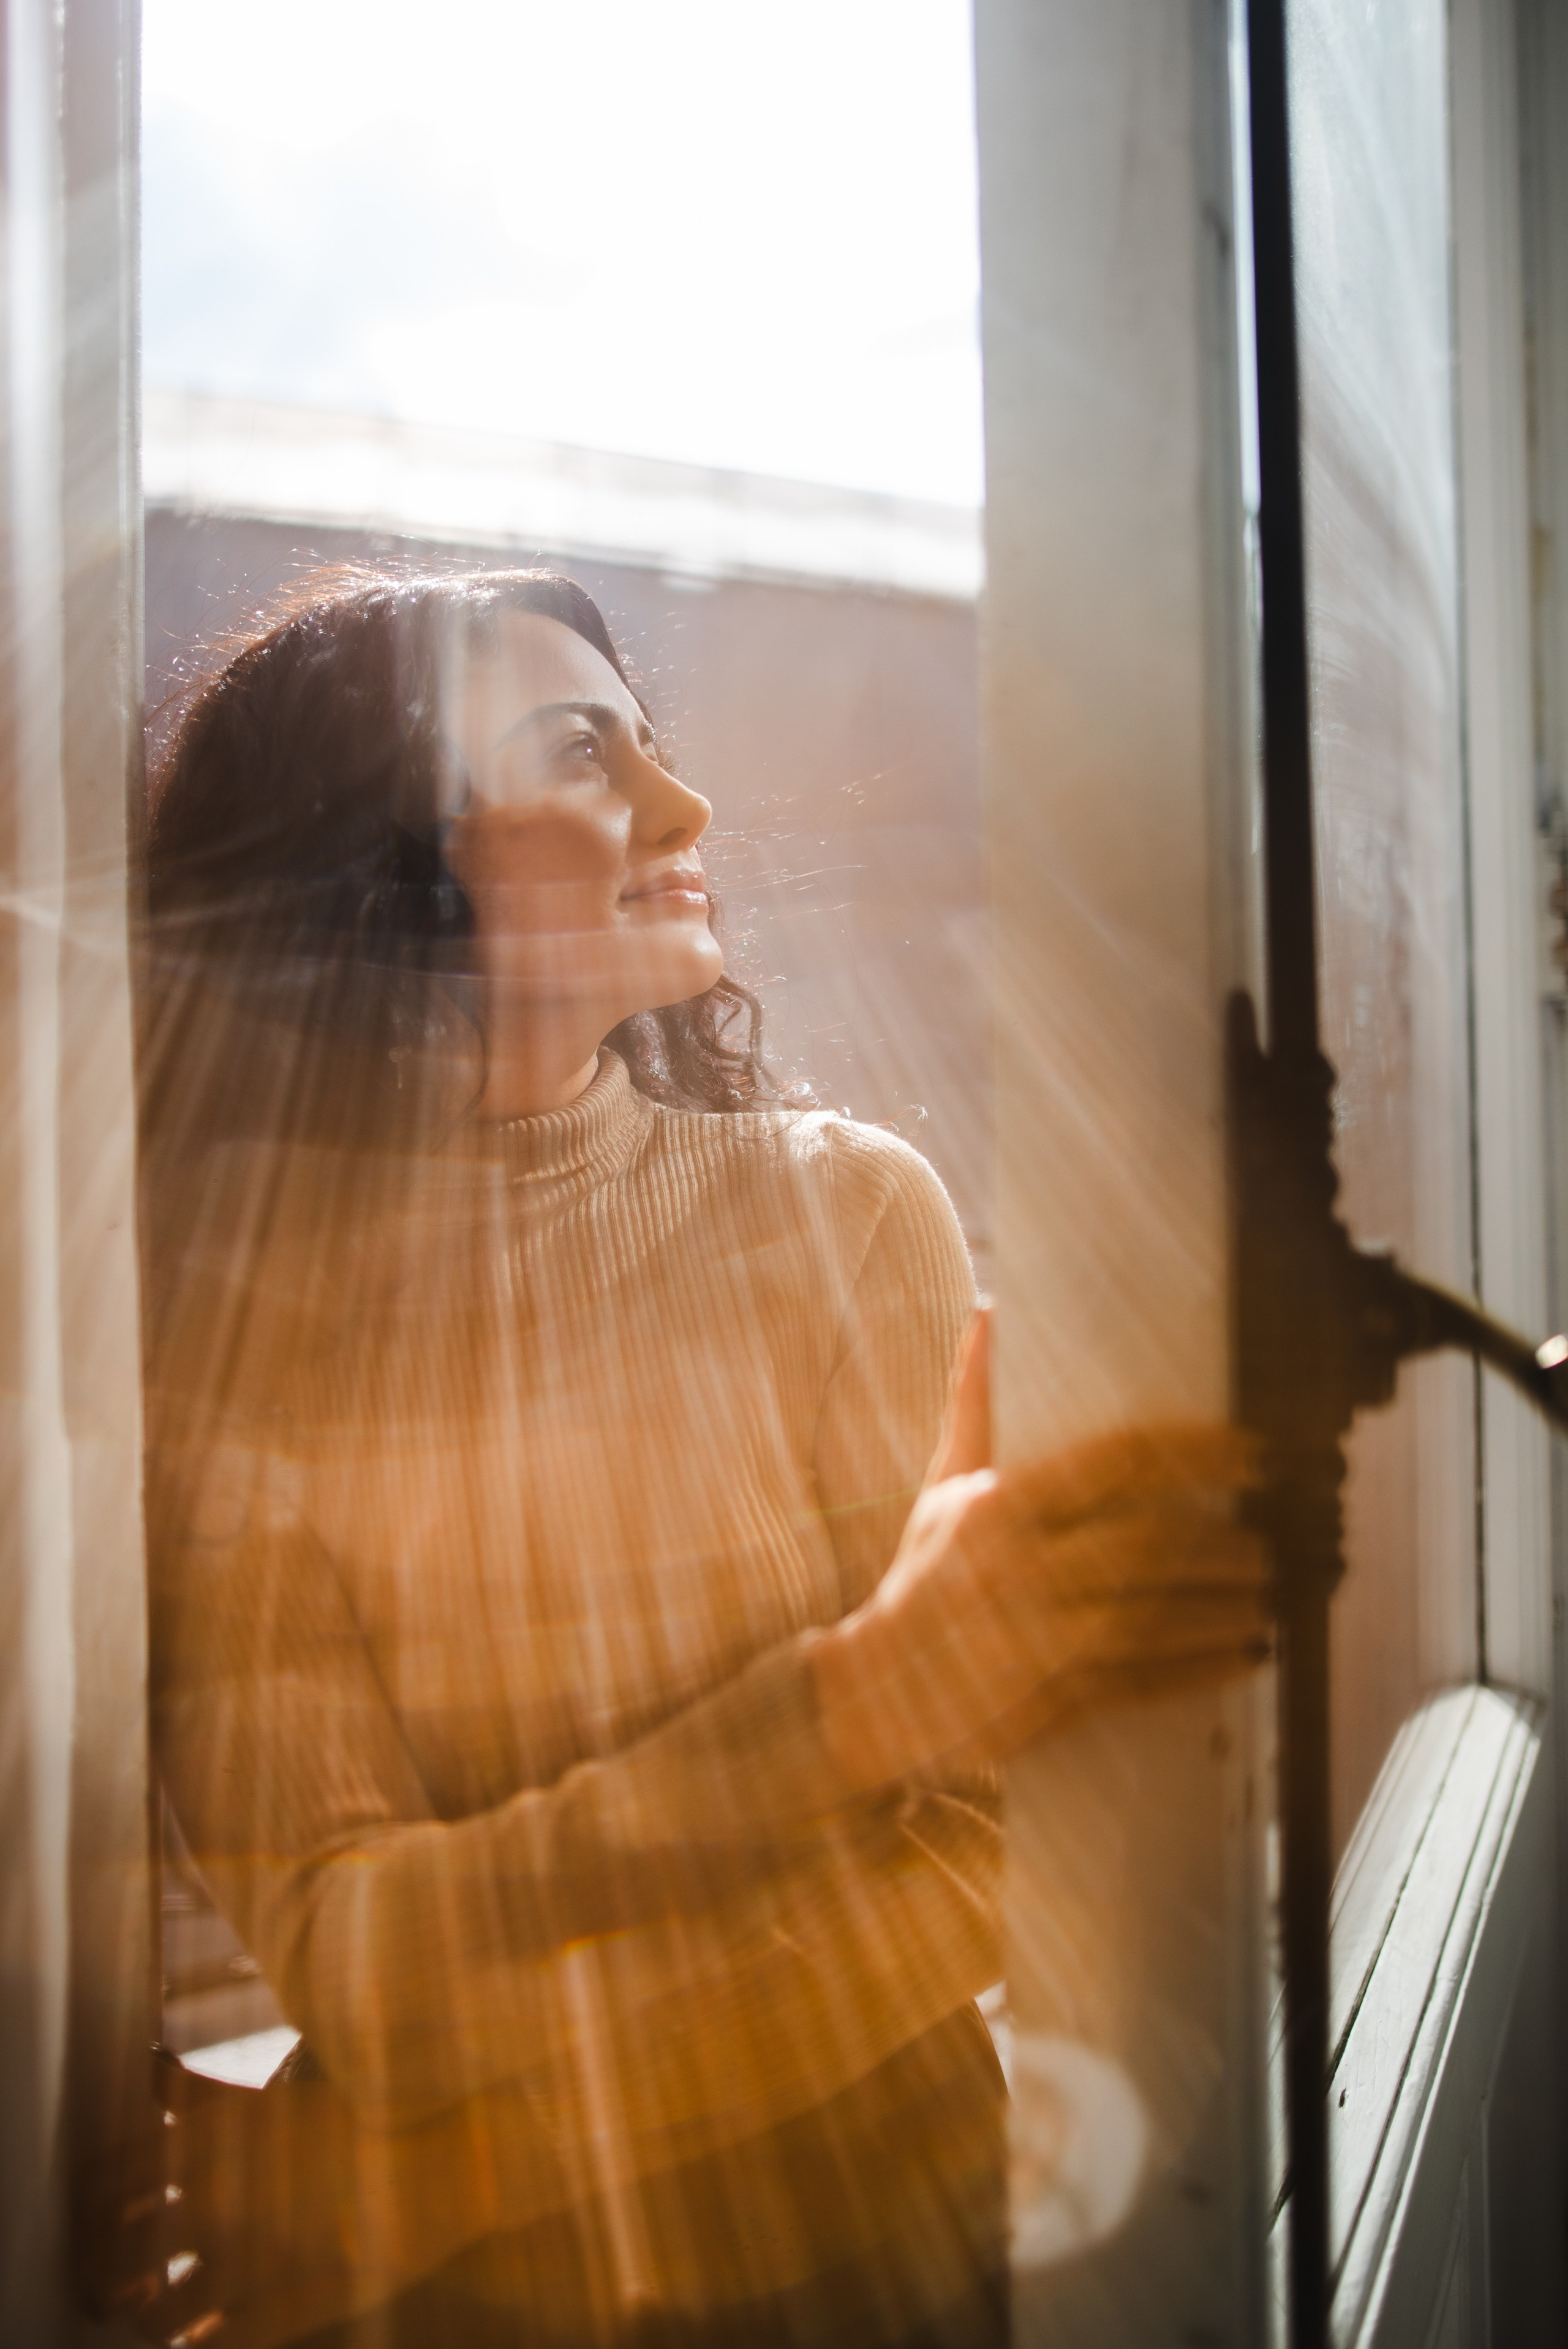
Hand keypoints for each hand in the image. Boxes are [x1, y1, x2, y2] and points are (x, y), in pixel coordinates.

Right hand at [812, 1310, 1269, 1789]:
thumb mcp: (940, 1487)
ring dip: (1227, 1604)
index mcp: (999, 1506)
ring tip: (1269, 1591)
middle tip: (1273, 1535)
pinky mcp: (1055, 1701)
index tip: (1254, 1452)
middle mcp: (1022, 1569)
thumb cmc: (921, 1580)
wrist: (873, 1693)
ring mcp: (1041, 1641)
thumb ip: (973, 1404)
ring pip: (1159, 1616)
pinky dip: (1205, 1667)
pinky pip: (1148, 1681)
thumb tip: (989, 1312)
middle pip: (1152, 1544)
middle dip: (1226, 1541)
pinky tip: (1247, 1653)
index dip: (1199, 1452)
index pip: (1119, 1462)